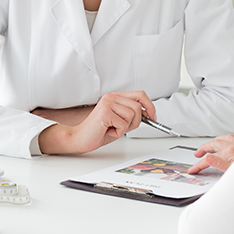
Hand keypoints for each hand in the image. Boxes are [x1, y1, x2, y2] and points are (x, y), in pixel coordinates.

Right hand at [38, 91, 155, 154]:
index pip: (140, 94)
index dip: (149, 106)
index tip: (153, 116)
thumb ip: (132, 115)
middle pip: (138, 107)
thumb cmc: (99, 131)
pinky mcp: (105, 113)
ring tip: (113, 129)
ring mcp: (108, 103)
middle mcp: (111, 97)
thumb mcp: (120, 121)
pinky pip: (123, 124)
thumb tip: (147, 113)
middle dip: (135, 121)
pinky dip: (119, 132)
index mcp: (116, 97)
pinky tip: (108, 131)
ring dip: (125, 128)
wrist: (80, 138)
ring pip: (132, 115)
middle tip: (122, 128)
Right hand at [187, 134, 233, 173]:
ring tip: (209, 145)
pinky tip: (226, 142)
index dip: (199, 166)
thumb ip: (219, 164)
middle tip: (197, 155)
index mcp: (230, 153)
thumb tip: (208, 159)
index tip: (193, 170)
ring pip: (223, 139)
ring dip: (214, 142)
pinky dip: (225, 139)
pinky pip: (232, 139)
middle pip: (214, 145)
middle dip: (203, 149)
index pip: (209, 160)